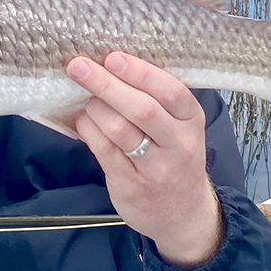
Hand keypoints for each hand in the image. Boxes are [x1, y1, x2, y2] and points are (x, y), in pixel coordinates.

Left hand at [67, 51, 222, 267]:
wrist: (183, 213)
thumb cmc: (175, 157)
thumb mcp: (180, 128)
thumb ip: (157, 100)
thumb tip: (112, 64)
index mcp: (192, 122)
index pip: (171, 92)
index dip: (140, 73)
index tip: (112, 57)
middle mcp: (179, 145)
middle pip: (142, 109)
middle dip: (106, 84)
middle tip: (78, 66)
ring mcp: (155, 169)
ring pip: (119, 129)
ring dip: (95, 107)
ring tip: (85, 97)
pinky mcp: (131, 185)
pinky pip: (104, 150)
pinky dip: (88, 129)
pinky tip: (83, 119)